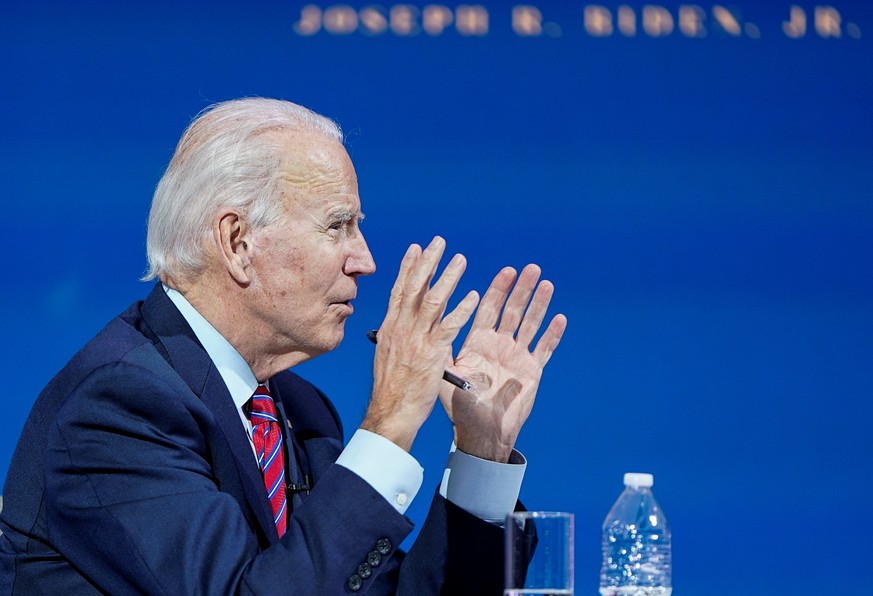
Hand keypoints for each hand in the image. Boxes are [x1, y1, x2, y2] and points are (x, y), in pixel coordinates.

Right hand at [362, 237, 479, 451]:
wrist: (391, 411)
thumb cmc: (392, 387)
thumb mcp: (388, 353)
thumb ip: (398, 334)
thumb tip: (403, 319)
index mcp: (390, 326)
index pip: (399, 289)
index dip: (409, 267)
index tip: (417, 247)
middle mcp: (401, 327)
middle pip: (415, 287)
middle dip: (428, 262)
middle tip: (440, 242)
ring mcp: (416, 339)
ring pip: (433, 300)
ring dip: (448, 277)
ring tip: (461, 260)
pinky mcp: (432, 353)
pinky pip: (450, 326)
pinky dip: (462, 309)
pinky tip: (474, 296)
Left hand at [439, 264, 566, 461]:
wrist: (480, 432)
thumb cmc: (460, 406)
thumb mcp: (446, 375)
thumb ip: (442, 350)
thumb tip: (431, 324)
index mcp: (479, 342)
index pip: (489, 308)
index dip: (498, 289)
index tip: (506, 271)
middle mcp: (499, 345)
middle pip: (512, 310)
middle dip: (521, 290)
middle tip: (530, 269)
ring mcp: (517, 356)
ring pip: (531, 324)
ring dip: (539, 304)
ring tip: (546, 284)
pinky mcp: (532, 371)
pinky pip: (544, 349)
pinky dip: (552, 334)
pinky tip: (560, 318)